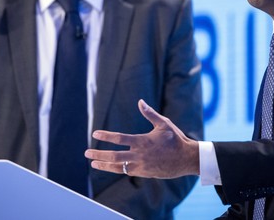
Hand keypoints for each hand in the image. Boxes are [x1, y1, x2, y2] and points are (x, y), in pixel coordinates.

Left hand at [85, 99, 199, 178]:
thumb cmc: (176, 139)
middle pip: (114, 156)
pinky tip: (108, 166)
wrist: (186, 159)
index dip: (106, 136)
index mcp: (143, 141)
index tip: (95, 133)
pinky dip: (116, 169)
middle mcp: (140, 155)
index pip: (120, 139)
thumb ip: (150, 114)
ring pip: (118, 167)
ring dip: (104, 164)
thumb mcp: (164, 124)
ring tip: (93, 162)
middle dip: (99, 154)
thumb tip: (140, 101)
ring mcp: (141, 166)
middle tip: (87, 152)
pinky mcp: (144, 173)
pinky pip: (126, 171)